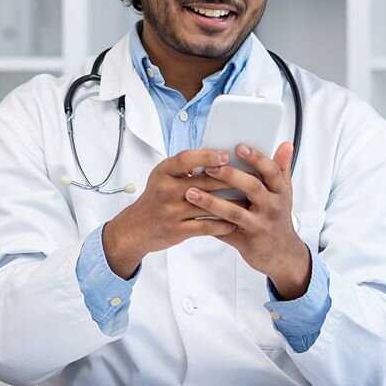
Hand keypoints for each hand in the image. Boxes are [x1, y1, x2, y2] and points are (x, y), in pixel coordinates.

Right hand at [102, 149, 237, 277]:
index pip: (185, 159)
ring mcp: (172, 211)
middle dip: (229, 180)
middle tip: (250, 178)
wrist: (135, 229)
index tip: (225, 156)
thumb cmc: (155, 198)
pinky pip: (205, 227)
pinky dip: (222, 225)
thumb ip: (185, 167)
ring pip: (208, 205)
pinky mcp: (177, 230)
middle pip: (203, 182)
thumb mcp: (163, 176)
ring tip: (249, 201)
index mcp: (164, 172)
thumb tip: (216, 157)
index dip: (206, 156)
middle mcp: (167, 190)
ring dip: (231, 204)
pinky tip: (235, 223)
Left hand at [184, 142, 310, 299]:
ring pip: (234, 212)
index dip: (256, 158)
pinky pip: (224, 232)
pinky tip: (192, 217)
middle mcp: (271, 208)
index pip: (271, 171)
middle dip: (229, 176)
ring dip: (211, 202)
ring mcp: (259, 226)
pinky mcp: (247, 242)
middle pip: (252, 188)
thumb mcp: (285, 194)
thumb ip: (283, 169)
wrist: (283, 254)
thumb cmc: (280, 219)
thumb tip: (285, 145)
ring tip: (191, 192)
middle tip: (208, 167)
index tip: (239, 148)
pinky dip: (208, 224)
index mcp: (279, 193)